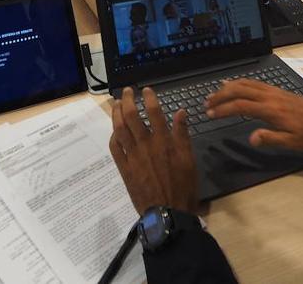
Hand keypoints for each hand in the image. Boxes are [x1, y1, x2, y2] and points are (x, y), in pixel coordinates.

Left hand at [109, 87, 198, 213]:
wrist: (167, 212)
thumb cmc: (183, 186)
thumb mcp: (189, 159)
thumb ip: (183, 134)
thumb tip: (180, 112)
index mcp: (163, 141)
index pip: (154, 112)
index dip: (149, 98)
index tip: (146, 90)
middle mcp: (145, 144)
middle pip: (132, 116)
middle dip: (128, 100)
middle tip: (126, 92)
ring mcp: (132, 156)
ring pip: (120, 129)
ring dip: (117, 114)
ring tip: (116, 105)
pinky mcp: (124, 168)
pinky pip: (115, 148)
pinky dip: (113, 136)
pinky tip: (114, 131)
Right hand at [206, 79, 302, 150]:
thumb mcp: (292, 142)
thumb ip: (271, 138)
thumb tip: (251, 138)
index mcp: (271, 110)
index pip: (241, 106)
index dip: (224, 109)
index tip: (210, 115)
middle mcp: (269, 97)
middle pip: (239, 90)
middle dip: (221, 96)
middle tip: (207, 104)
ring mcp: (273, 91)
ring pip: (246, 84)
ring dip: (228, 87)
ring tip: (214, 94)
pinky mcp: (276, 90)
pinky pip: (254, 82)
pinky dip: (240, 82)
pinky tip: (234, 84)